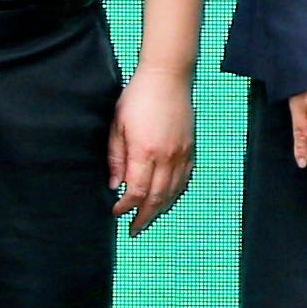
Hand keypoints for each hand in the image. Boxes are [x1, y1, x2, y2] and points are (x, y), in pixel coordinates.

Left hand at [111, 67, 198, 233]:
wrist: (168, 77)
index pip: (137, 190)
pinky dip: (176, 193)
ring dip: (161, 209)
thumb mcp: (117, 126)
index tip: (116, 212)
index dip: (126, 206)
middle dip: (144, 217)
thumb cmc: (139, 97)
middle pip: (157, 197)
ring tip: (149, 219)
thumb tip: (115, 184)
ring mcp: (182, 153)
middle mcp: (167, 156)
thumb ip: (116, 157)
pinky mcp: (190, 148)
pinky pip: (185, 179)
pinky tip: (168, 199)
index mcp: (145, 151)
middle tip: (134, 230)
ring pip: (173, 191)